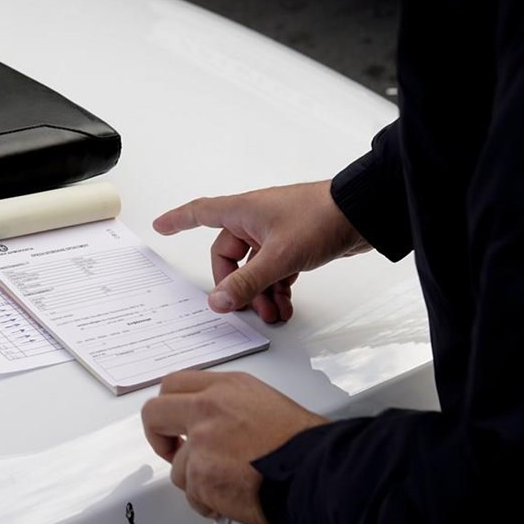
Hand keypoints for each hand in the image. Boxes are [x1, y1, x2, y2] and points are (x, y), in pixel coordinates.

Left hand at [141, 370, 327, 523]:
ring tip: (230, 485)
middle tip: (172, 452)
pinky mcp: (200, 475)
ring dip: (198, 481)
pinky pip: (193, 495)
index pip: (175, 385)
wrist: (315, 473)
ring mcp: (201, 442)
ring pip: (178, 466)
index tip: (173, 422)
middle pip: (154, 413)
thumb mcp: (267, 405)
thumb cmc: (304, 445)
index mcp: (227, 387)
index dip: (169, 408)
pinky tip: (234, 499)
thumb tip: (218, 428)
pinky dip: (209, 504)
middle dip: (158, 437)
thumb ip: (231, 410)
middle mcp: (208, 408)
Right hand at [153, 181, 368, 322]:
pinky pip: (275, 271)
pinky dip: (277, 288)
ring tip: (273, 313)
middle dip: (237, 286)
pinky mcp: (294, 244)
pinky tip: (286, 306)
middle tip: (246, 307)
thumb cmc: (321, 217)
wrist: (362, 213)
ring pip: (254, 268)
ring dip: (260, 293)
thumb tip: (219, 300)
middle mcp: (256, 220)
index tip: (161, 226)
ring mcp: (275, 233)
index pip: (200, 213)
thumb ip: (247, 282)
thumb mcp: (279, 256)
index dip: (178, 220)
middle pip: (229, 257)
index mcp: (243, 211)